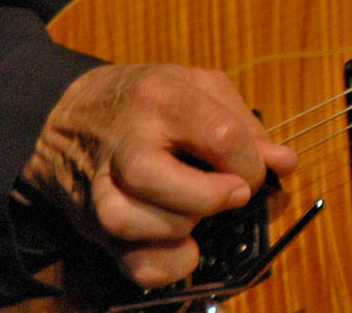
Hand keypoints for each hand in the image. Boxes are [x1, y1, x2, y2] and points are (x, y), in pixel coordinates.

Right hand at [21, 62, 298, 289]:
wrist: (67, 115)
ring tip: (197, 216)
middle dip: (208, 197)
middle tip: (232, 195)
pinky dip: (164, 265)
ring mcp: (101, 184)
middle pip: (158, 177)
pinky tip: (183, 248)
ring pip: (128, 221)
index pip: (218, 134)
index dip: (250, 163)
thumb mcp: (197, 87)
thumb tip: (284, 163)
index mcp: (161, 96)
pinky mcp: (93, 223)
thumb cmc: (146, 100)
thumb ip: (245, 123)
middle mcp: (125, 140)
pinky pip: (128, 260)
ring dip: (178, 228)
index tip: (253, 172)